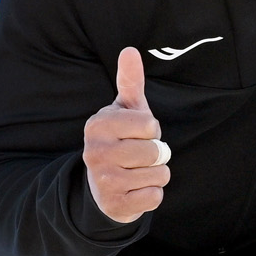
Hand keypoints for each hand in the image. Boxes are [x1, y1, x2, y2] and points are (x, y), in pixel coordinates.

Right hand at [82, 47, 168, 222]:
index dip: (151, 130)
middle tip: (139, 156)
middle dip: (157, 154)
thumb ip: (130, 81)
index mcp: (98, 124)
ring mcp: (103, 181)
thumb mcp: (125, 110)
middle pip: (157, 151)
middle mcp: (95, 152)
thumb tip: (130, 50)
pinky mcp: (115, 205)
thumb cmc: (122, 140)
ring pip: (160, 174)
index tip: (137, 133)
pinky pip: (156, 197)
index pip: (150, 124)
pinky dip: (153, 194)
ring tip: (138, 171)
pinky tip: (135, 190)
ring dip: (157, 174)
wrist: (103, 186)